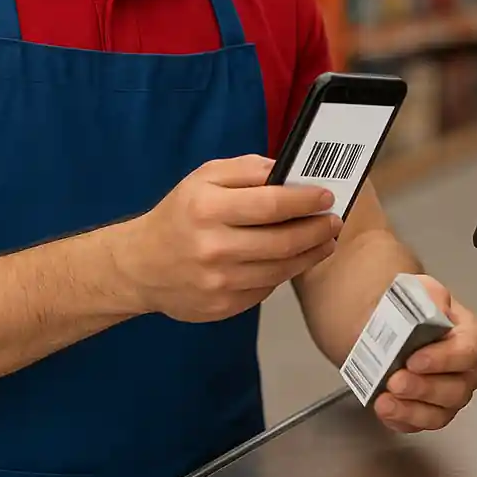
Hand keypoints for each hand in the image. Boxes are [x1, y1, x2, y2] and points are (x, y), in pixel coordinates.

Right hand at [118, 155, 341, 323]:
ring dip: (311, 254)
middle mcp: (212, 247)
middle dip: (317, 230)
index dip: (305, 201)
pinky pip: (267, 288)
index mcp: (207, 208)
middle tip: (335, 221)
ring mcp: (218, 282)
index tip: (327, 196)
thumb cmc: (180, 214)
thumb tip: (289, 171)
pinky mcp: (223, 307)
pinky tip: (294, 259)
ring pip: (280, 269)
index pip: (270, 204)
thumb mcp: (205, 177)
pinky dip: (284, 272)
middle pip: (282, 241)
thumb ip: (248, 170)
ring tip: (325, 240)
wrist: (141, 265)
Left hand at [373, 276, 476, 434]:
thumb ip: (430, 296)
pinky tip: (385, 410)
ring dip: (412, 410)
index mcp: (471, 337)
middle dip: (423, 388)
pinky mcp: (431, 411)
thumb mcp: (422, 290)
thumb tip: (434, 308)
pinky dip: (402, 420)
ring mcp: (451, 395)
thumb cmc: (414, 308)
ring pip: (440, 413)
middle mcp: (467, 370)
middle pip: (455, 389)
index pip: (467, 352)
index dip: (443, 359)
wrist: (392, 324)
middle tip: (395, 381)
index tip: (414, 360)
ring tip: (385, 401)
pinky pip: (421, 424)